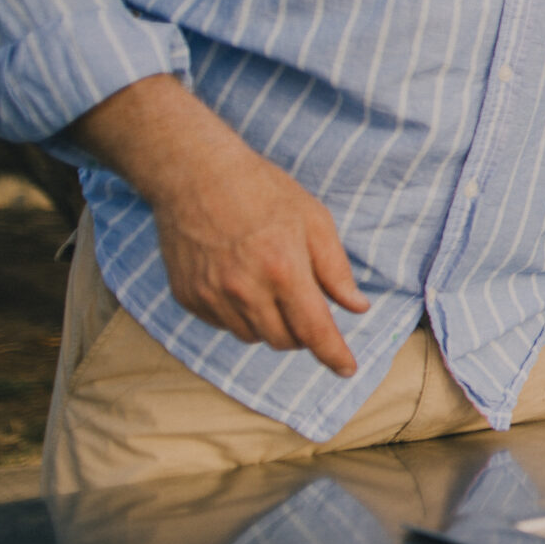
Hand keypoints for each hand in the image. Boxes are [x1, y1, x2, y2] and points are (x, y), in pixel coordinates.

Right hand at [76, 76, 367, 374]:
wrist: (195, 174)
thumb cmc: (262, 191)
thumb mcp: (314, 220)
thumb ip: (336, 269)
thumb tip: (356, 306)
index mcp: (283, 270)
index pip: (314, 330)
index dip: (334, 354)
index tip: (347, 369)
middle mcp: (245, 290)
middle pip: (284, 340)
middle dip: (303, 332)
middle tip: (305, 302)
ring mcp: (211, 295)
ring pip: (253, 336)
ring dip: (271, 324)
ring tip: (270, 284)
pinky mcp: (188, 296)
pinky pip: (223, 324)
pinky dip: (239, 314)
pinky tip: (240, 281)